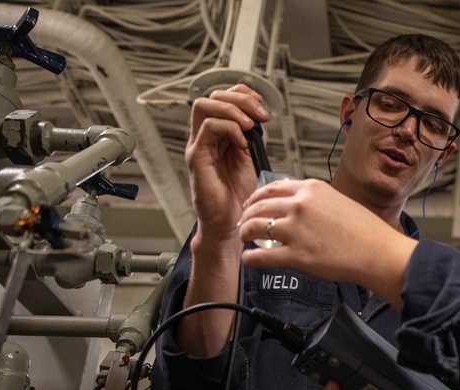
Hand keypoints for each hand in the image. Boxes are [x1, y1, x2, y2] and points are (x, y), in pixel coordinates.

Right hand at [186, 84, 269, 245]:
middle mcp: (205, 138)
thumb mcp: (250, 159)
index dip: (243, 95)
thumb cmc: (240, 197)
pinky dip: (229, 128)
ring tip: (251, 126)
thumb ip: (250, 137)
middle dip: (241, 99)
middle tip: (260, 116)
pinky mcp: (197, 157)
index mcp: (219, 135)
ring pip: (204, 106)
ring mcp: (198, 146)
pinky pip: (208, 128)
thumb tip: (259, 118)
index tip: (262, 108)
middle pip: (212, 96)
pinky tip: (242, 143)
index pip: (223, 98)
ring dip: (233, 110)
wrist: (232, 224)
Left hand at [237, 179, 415, 307]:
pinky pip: (261, 256)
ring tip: (244, 239)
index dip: (256, 197)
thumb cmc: (365, 231)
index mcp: (311, 189)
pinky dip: (250, 258)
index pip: (271, 187)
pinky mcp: (297, 255)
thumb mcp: (338, 200)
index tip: (252, 204)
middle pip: (258, 206)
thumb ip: (314, 199)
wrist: (378, 252)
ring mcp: (297, 229)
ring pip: (254, 227)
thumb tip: (296, 204)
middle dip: (246, 215)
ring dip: (244, 233)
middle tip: (244, 223)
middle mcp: (300, 205)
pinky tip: (249, 259)